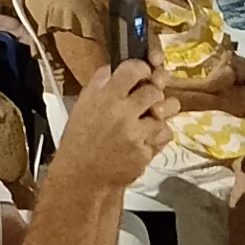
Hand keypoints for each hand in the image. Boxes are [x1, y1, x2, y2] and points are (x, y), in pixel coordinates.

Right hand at [59, 59, 175, 189]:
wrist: (83, 175)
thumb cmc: (81, 141)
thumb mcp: (82, 106)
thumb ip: (98, 85)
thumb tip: (112, 69)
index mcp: (103, 98)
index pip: (133, 70)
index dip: (142, 69)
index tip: (143, 72)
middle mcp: (121, 113)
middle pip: (154, 91)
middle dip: (152, 94)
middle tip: (146, 99)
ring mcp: (135, 134)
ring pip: (163, 114)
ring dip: (157, 115)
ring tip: (147, 119)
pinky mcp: (145, 151)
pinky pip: (164, 135)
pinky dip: (158, 135)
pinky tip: (145, 137)